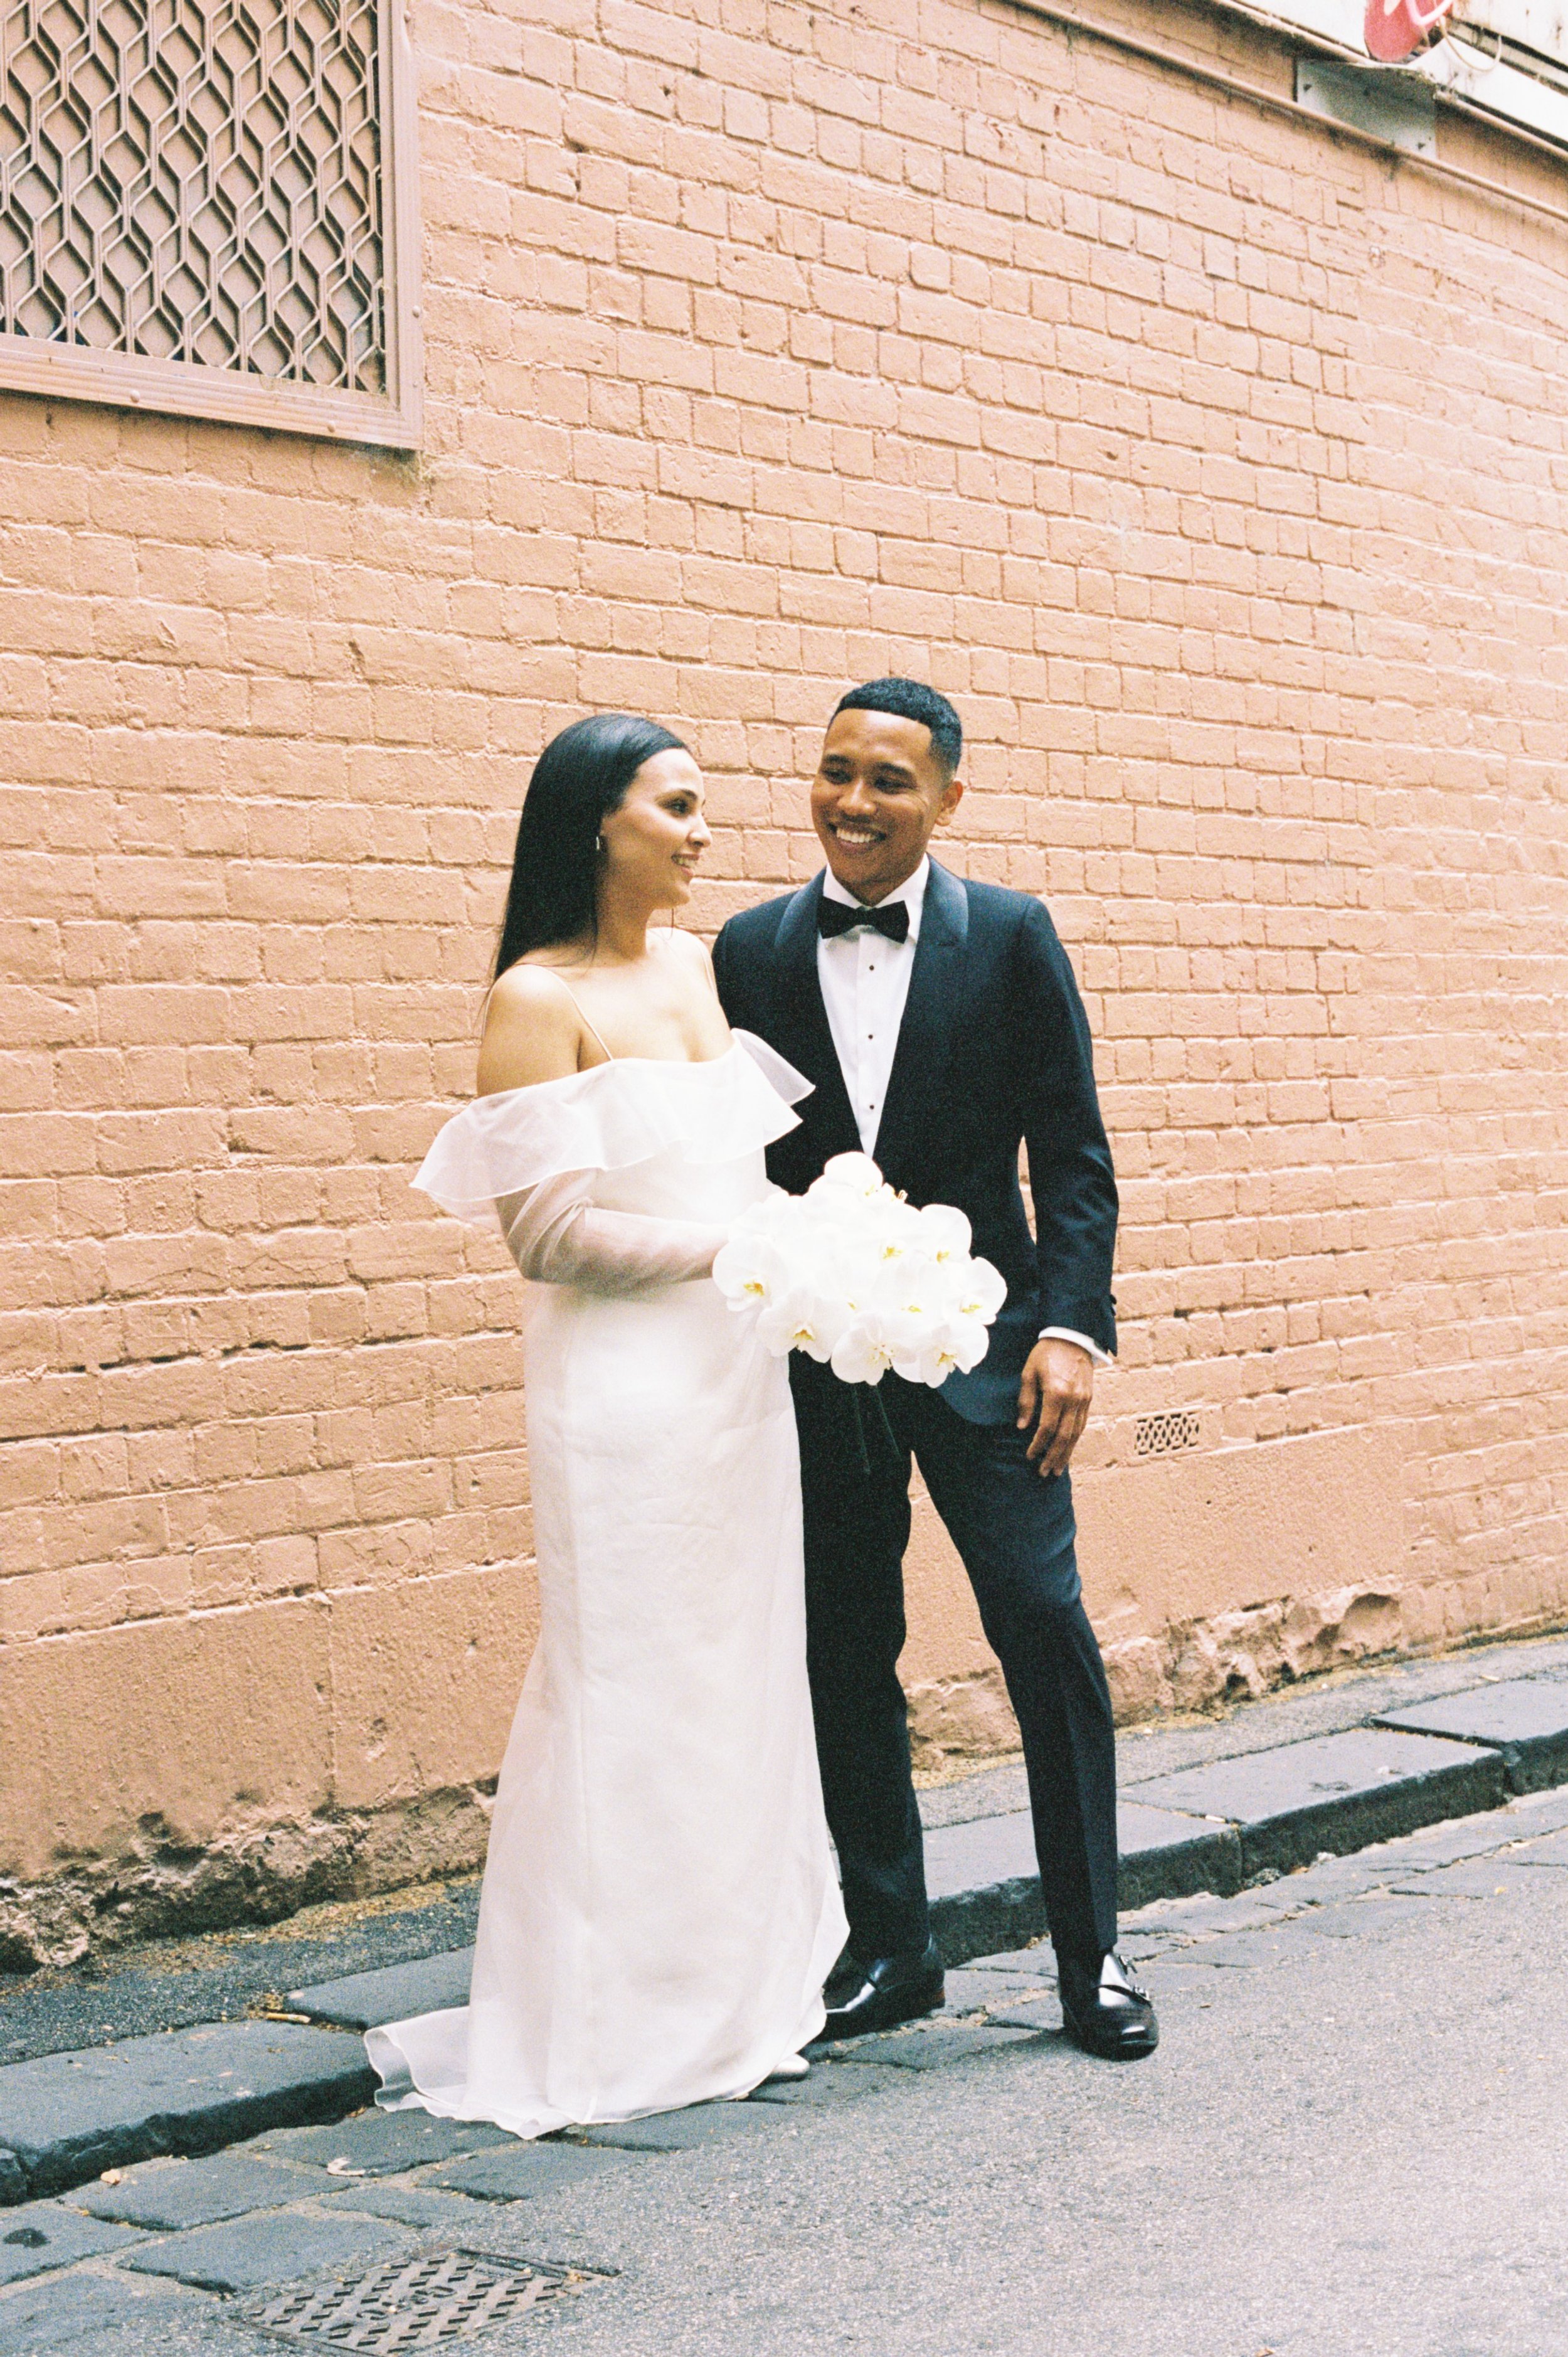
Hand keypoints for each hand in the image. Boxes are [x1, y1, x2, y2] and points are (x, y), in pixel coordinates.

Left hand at [1016, 1337, 1093, 1478]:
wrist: (1072, 1335)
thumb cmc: (1046, 1352)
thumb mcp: (1029, 1372)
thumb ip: (1026, 1400)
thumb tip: (1022, 1426)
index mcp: (1057, 1392)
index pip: (1047, 1428)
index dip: (1038, 1444)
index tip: (1030, 1456)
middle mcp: (1074, 1399)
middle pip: (1065, 1436)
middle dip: (1054, 1456)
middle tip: (1045, 1472)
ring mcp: (1084, 1400)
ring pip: (1076, 1434)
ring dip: (1067, 1453)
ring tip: (1057, 1468)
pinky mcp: (1089, 1399)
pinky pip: (1082, 1424)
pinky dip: (1074, 1440)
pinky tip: (1068, 1449)